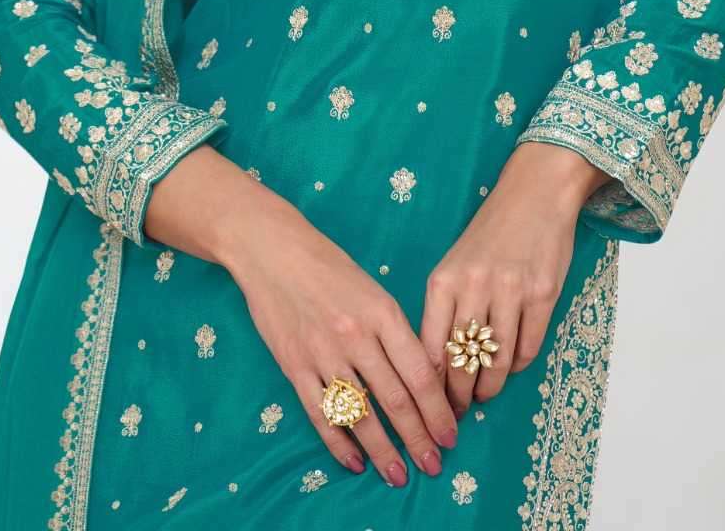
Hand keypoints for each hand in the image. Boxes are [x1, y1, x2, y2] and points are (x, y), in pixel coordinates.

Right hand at [222, 192, 460, 488]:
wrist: (273, 250)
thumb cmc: (328, 266)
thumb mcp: (372, 289)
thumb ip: (394, 331)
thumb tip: (420, 378)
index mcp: (382, 312)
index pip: (419, 373)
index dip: (438, 410)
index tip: (451, 434)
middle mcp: (356, 336)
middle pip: (395, 399)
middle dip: (418, 438)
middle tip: (433, 464)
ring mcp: (323, 353)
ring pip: (361, 414)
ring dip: (383, 450)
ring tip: (399, 474)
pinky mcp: (294, 366)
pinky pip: (321, 414)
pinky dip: (339, 443)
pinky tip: (355, 461)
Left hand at [418, 143, 610, 420]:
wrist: (534, 194)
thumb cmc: (490, 233)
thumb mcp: (455, 264)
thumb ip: (445, 308)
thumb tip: (438, 364)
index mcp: (443, 281)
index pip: (431, 349)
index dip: (431, 386)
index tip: (432, 404)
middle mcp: (474, 287)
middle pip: (462, 362)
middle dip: (459, 395)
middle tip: (459, 411)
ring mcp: (510, 291)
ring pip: (496, 362)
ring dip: (490, 387)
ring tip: (485, 394)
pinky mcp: (543, 294)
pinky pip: (528, 347)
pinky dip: (518, 364)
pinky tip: (512, 365)